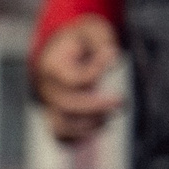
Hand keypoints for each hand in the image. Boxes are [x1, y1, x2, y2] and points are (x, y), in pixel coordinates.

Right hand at [33, 14, 122, 143]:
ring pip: (61, 127)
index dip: (96, 71)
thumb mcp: (91, 30)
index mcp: (52, 66)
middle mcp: (47, 89)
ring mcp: (50, 106)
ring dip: (88, 126)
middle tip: (121, 101)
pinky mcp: (56, 117)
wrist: (62, 49)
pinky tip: (100, 127)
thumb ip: (101, 42)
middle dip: (96, 107)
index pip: (74, 78)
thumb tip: (113, 59)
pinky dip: (79, 139)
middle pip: (67, 105)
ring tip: (109, 117)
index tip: (113, 58)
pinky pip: (61, 137)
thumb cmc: (81, 39)